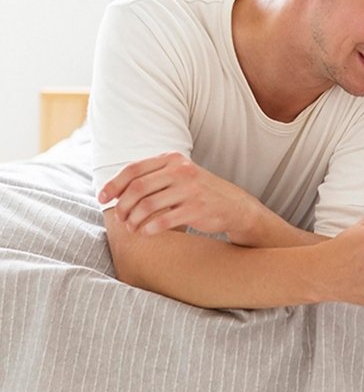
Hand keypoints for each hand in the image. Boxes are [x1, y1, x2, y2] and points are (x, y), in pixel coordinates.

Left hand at [99, 152, 261, 239]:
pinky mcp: (196, 209)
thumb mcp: (179, 175)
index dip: (113, 185)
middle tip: (120, 218)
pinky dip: (148, 229)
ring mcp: (190, 190)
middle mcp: (181, 171)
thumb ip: (152, 177)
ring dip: (133, 220)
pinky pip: (162, 221)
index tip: (102, 199)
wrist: (234, 206)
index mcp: (173, 159)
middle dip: (122, 206)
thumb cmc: (198, 192)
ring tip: (133, 227)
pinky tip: (146, 232)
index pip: (134, 169)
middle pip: (137, 188)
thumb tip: (113, 191)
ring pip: (147, 206)